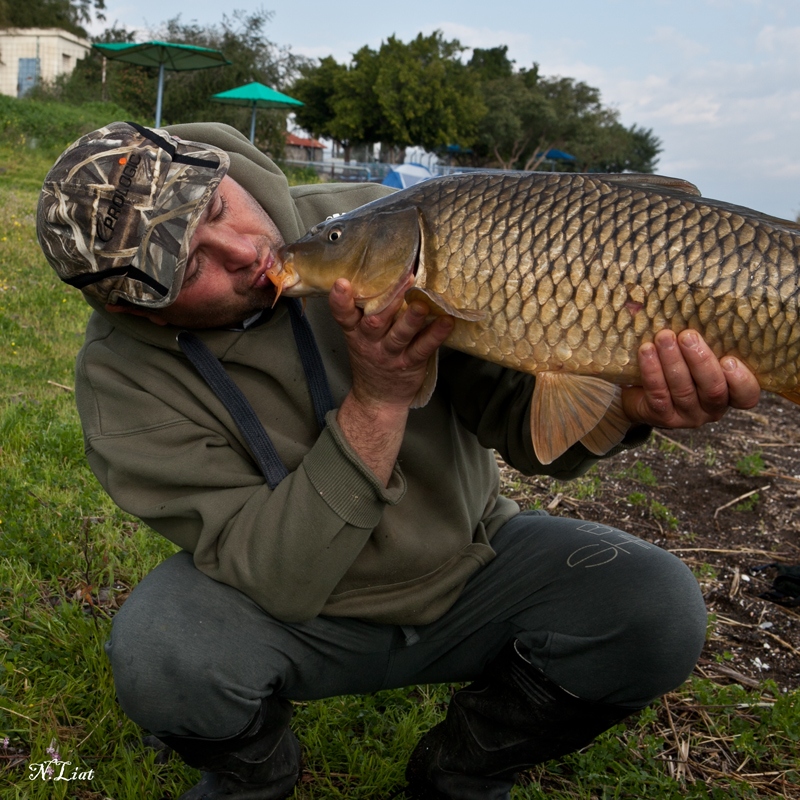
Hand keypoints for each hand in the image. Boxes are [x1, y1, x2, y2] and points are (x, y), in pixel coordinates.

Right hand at [329, 278, 453, 485]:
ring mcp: (390, 354)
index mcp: (355, 332)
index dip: (340, 300)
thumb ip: (368, 312)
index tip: (342, 283)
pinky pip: (423, 348)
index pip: (344, 315)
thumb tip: (391, 274)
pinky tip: (446, 322)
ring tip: (422, 304)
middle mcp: (371, 342)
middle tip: (404, 279)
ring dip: (411, 319)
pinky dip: (435, 335)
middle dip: (389, 300)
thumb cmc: (372, 358)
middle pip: (375, 321)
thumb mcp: (360, 336)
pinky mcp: (410, 364)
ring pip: (399, 335)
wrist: (377, 399)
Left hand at [621, 329, 760, 428]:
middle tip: (687, 336)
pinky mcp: (662, 417)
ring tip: (663, 337)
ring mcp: (687, 415)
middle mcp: (712, 408)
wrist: (641, 392)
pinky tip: (646, 351)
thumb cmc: (678, 365)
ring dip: (672, 361)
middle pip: (713, 389)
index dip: (741, 380)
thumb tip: (692, 301)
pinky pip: (658, 394)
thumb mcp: (693, 353)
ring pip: (683, 390)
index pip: (747, 395)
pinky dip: (652, 371)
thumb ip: (700, 339)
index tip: (729, 359)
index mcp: (729, 392)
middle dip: (700, 360)